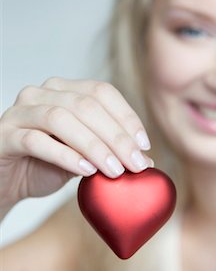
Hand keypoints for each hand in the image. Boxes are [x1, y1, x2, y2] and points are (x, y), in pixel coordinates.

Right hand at [0, 77, 152, 207]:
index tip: (144, 145)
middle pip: (86, 105)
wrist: (8, 181)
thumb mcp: (83, 156)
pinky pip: (37, 140)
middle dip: (116, 136)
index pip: (101, 91)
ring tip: (114, 170)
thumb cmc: (46, 164)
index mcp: (63, 89)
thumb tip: (146, 161)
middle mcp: (41, 93)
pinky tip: (85, 171)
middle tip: (135, 164)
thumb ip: (107, 152)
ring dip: (94, 146)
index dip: (126, 116)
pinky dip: (65, 156)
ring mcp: (20, 112)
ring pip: (62, 119)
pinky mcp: (5, 134)